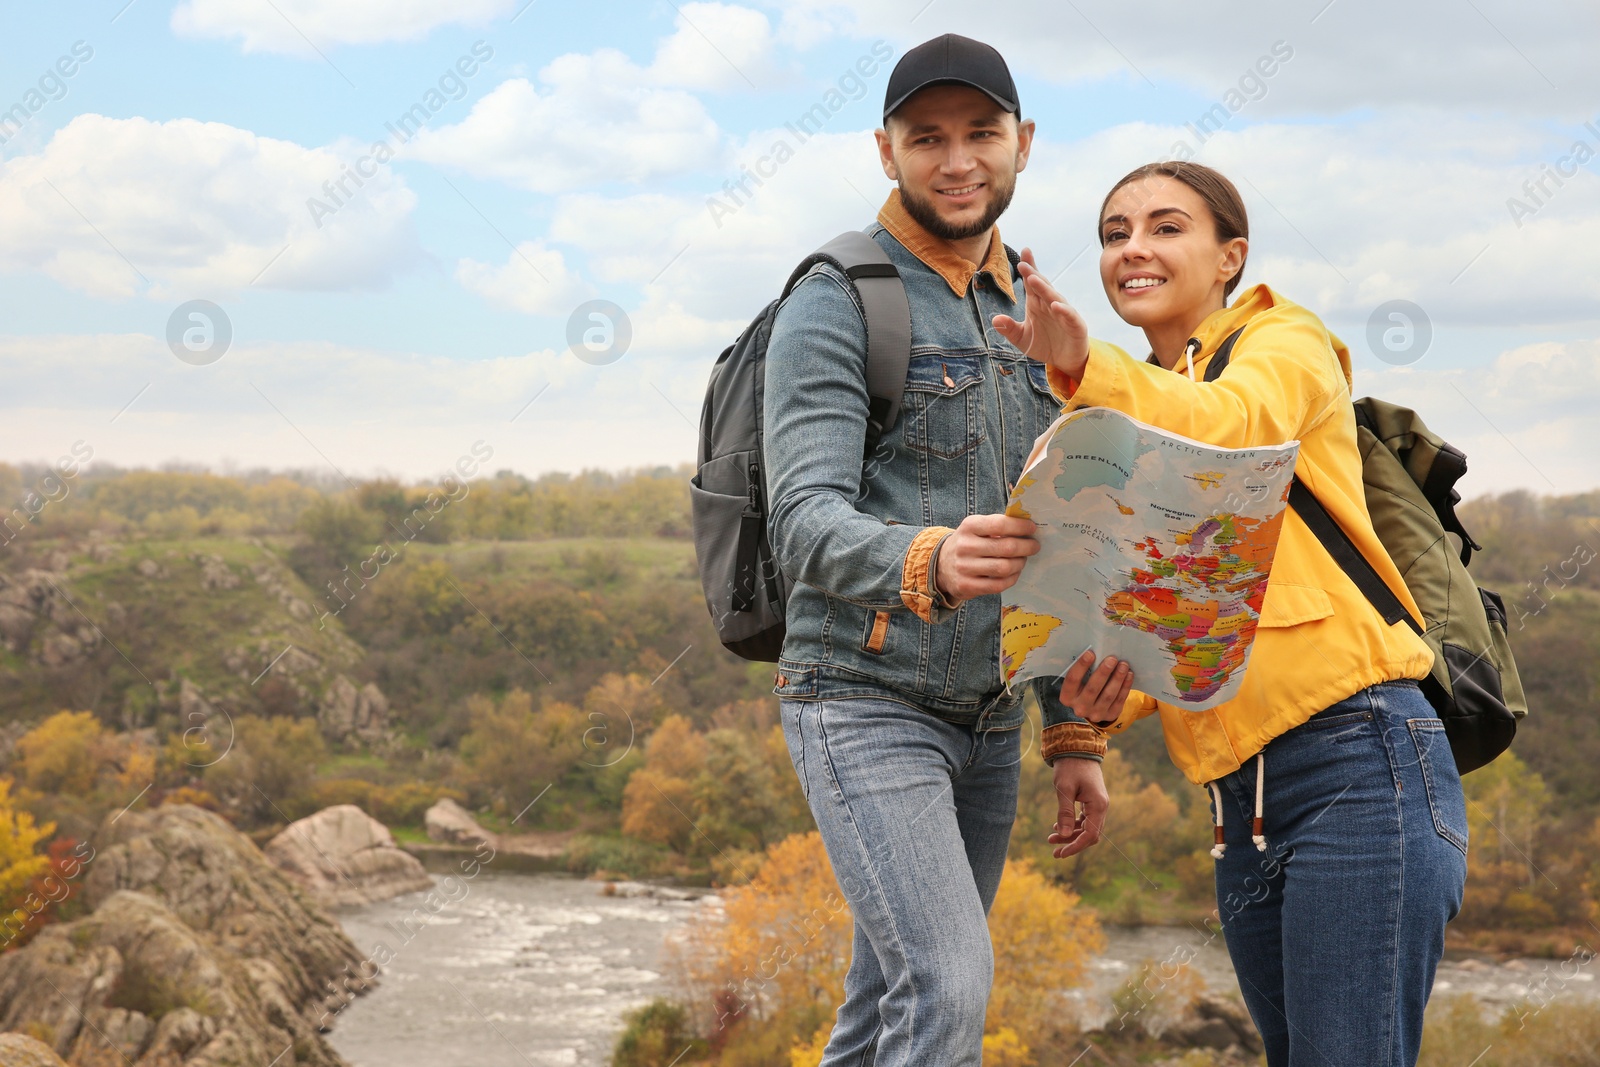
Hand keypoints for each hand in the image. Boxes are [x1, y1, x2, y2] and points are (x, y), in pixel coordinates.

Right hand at [934, 513, 1038, 605]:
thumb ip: (998, 526)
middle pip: (1006, 547)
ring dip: (1020, 564)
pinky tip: (1014, 573)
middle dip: (1026, 546)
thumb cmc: (969, 543)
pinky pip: (998, 585)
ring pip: (1004, 568)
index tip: (1032, 528)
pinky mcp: (967, 586)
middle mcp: (965, 546)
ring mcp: (964, 567)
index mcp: (969, 526)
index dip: (1020, 527)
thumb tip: (1028, 528)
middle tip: (1034, 546)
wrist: (941, 565)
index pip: (1000, 524)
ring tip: (1022, 560)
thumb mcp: (976, 528)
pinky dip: (1012, 578)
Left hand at [991, 248, 1091, 380]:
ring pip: (1054, 297)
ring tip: (1034, 279)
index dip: (1029, 267)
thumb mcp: (1022, 338)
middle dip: (1033, 274)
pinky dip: (1063, 310)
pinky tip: (1054, 305)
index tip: (1023, 252)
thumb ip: (1009, 329)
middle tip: (1023, 263)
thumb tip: (995, 319)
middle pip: (1042, 286)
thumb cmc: (1045, 344)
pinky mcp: (1075, 325)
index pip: (1031, 283)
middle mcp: (1050, 304)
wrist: (1066, 360)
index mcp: (1037, 303)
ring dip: (1045, 288)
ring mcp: (1064, 313)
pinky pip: (1069, 316)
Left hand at [1049, 755, 1108, 857]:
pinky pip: (1084, 819)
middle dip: (1072, 844)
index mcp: (1098, 805)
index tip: (1061, 853)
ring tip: (1051, 839)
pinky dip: (1072, 825)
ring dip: (1070, 835)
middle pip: (1090, 835)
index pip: (1090, 835)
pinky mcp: (1092, 801)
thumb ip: (1064, 813)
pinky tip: (1057, 826)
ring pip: (1086, 828)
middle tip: (1054, 852)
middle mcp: (1101, 807)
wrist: (1076, 747)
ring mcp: (1098, 804)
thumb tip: (1062, 835)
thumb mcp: (1064, 789)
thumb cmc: (1070, 766)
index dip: (1076, 847)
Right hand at [1057, 649, 1133, 727]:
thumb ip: (1083, 672)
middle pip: (1092, 689)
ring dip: (1117, 678)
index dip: (1081, 666)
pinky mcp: (1110, 715)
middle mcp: (1080, 708)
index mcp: (1067, 697)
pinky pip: (1119, 700)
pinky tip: (1129, 674)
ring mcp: (1095, 714)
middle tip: (1112, 659)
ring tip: (1123, 665)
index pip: (1072, 680)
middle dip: (1103, 672)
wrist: (1093, 708)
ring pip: (1108, 695)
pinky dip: (1125, 686)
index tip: (1091, 653)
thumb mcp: (1078, 682)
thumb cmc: (1084, 687)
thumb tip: (1097, 652)